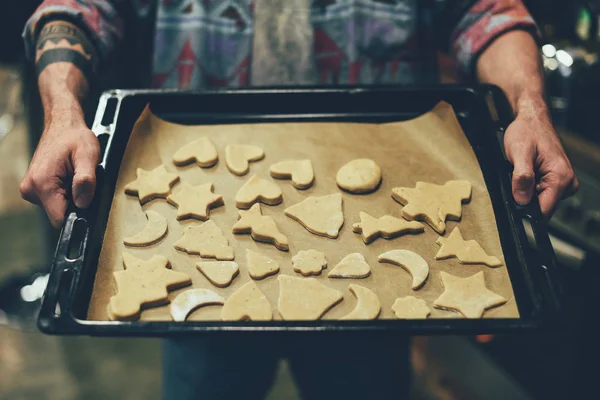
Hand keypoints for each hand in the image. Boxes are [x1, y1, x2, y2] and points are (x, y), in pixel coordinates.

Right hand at [20, 110, 99, 227]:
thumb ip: (86, 180)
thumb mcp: (88, 155)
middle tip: (80, 181)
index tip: (85, 200)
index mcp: (43, 183)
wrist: (62, 125)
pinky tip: (67, 178)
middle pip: (59, 214)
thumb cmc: (75, 138)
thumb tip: (83, 203)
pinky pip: (53, 200)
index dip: (77, 215)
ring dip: (69, 197)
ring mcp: (30, 189)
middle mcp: (31, 189)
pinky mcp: (34, 189)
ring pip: (57, 208)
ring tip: (73, 176)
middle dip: (74, 203)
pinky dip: (63, 193)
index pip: (59, 219)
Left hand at [504, 111, 577, 217]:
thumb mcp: (519, 152)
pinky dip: (529, 187)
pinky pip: (540, 193)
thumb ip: (522, 176)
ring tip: (521, 173)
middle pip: (542, 207)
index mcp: (561, 177)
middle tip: (515, 180)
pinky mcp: (556, 182)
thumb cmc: (527, 131)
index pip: (545, 210)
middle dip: (525, 198)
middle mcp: (567, 182)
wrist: (532, 120)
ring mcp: (563, 183)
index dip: (526, 211)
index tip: (514, 204)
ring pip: (539, 201)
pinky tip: (526, 174)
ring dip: (526, 192)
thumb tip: (522, 199)